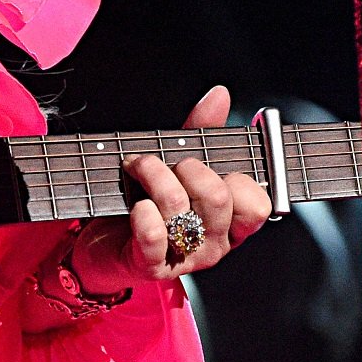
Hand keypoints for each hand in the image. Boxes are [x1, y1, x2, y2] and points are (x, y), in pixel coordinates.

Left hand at [69, 85, 271, 295]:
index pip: (257, 205)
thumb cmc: (149, 201)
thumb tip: (219, 96)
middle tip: (166, 162)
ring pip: (181, 210)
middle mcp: (213, 243)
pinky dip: (142, 213)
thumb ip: (202, 132)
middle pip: (218, 200)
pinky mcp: (150, 266)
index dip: (237, 179)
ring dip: (155, 176)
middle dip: (188, 168)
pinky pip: (154, 237)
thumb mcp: (178, 164)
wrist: (105, 243)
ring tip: (137, 167)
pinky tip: (136, 205)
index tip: (208, 163)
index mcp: (229, 222)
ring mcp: (184, 258)